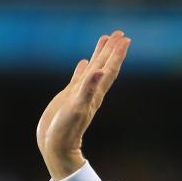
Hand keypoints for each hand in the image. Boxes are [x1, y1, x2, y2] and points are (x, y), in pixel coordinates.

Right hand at [36, 30, 130, 180]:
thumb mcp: (77, 108)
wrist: (57, 146)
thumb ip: (88, 89)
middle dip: (112, 50)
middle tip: (120, 33)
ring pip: (93, 69)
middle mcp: (91, 91)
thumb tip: (99, 71)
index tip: (125, 39)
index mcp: (94, 92)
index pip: (109, 69)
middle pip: (105, 66)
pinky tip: (84, 62)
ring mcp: (80, 94)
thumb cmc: (66, 130)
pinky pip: (79, 79)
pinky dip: (83, 69)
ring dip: (100, 55)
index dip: (117, 54)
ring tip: (105, 39)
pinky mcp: (70, 98)